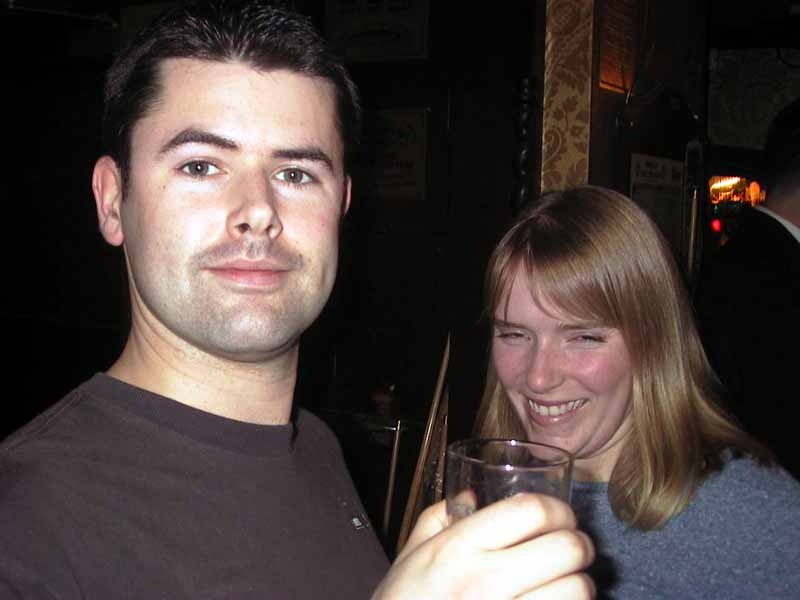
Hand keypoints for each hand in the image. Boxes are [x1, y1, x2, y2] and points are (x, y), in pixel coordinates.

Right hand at [372, 493, 594, 599]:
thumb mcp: (410, 555)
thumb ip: (439, 517)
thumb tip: (473, 494)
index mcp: (458, 548)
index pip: (530, 510)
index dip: (558, 509)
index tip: (560, 516)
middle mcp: (484, 581)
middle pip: (565, 547)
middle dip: (579, 544)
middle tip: (573, 548)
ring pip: (577, 591)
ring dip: (580, 584)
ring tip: (568, 582)